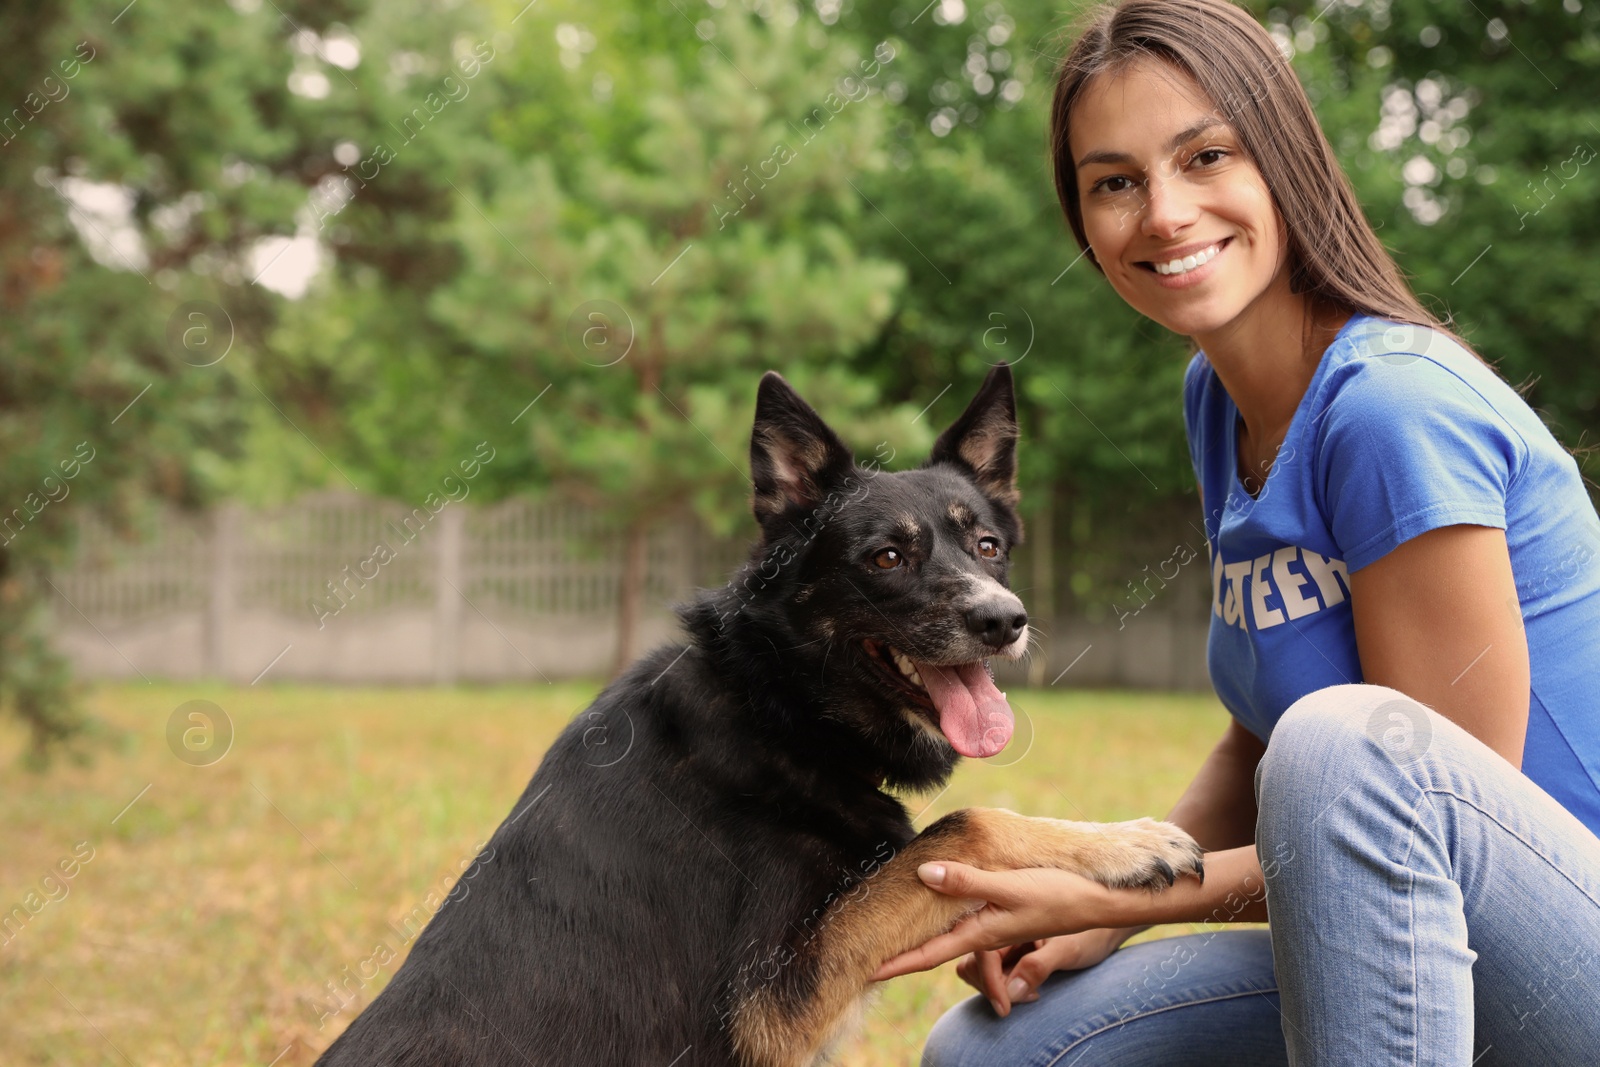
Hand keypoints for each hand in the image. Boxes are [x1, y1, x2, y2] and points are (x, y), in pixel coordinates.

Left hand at [872, 861, 1119, 981]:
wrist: (1097, 902)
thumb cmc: (1055, 896)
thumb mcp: (1007, 887)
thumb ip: (966, 881)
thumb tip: (924, 874)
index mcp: (978, 933)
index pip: (927, 954)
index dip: (894, 964)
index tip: (865, 970)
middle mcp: (981, 933)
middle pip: (932, 948)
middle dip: (900, 954)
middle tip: (866, 952)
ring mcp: (992, 926)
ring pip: (948, 934)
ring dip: (920, 936)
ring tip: (893, 930)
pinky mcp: (1002, 913)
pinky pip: (964, 921)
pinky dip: (944, 917)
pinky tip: (937, 903)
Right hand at [956, 928, 1131, 1016]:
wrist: (1105, 920)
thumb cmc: (1090, 933)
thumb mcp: (1067, 949)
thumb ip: (1038, 967)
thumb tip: (1011, 992)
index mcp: (1007, 919)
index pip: (982, 954)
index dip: (989, 981)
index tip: (1005, 1008)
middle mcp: (1001, 927)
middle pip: (974, 962)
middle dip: (991, 985)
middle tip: (1022, 995)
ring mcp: (1006, 939)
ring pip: (980, 967)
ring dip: (998, 985)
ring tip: (1028, 992)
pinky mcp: (1013, 949)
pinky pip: (996, 970)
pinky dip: (1006, 984)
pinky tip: (1032, 989)